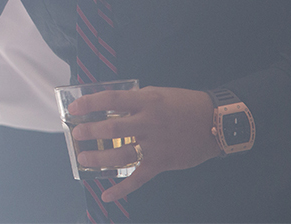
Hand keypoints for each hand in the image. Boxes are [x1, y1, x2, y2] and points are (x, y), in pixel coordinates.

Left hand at [68, 86, 220, 202]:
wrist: (216, 122)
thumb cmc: (185, 104)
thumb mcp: (158, 94)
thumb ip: (135, 102)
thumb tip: (110, 107)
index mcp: (146, 101)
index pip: (111, 99)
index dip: (90, 103)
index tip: (74, 108)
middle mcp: (149, 122)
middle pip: (112, 128)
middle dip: (90, 131)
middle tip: (77, 134)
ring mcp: (155, 144)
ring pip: (120, 153)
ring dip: (99, 158)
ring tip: (84, 158)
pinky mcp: (162, 163)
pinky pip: (138, 178)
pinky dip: (122, 189)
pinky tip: (106, 195)